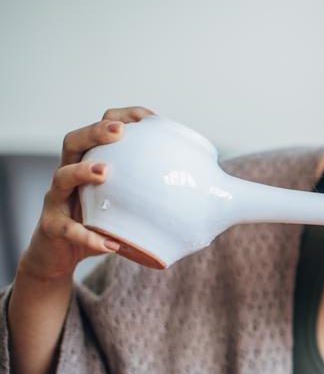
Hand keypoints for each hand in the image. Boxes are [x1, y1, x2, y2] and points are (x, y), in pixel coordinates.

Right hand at [18, 106, 155, 280]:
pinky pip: (67, 229)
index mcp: (91, 162)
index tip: (149, 118)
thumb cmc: (103, 224)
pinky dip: (89, 236)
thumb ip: (164, 195)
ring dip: (83, 171)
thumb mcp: (131, 205)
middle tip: (119, 131)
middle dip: (95, 131)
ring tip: (105, 172)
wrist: (61, 256)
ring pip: (62, 177)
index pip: (101, 128)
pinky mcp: (51, 227)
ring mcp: (57, 199)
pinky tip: (111, 244)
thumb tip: (220, 193)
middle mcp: (70, 173)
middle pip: (74, 141)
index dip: (122, 117)